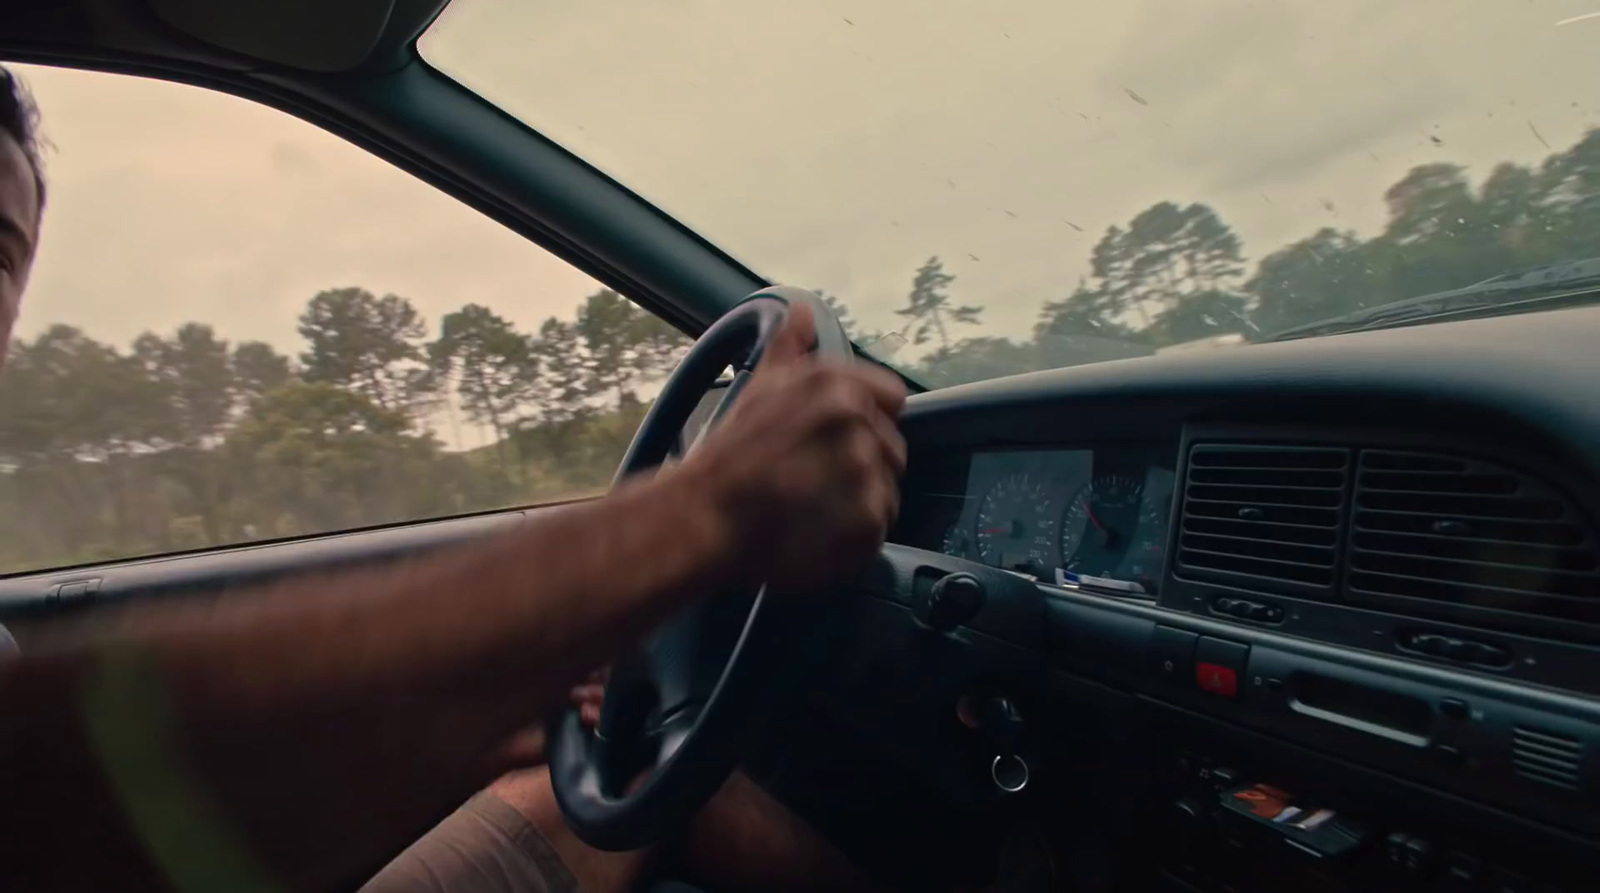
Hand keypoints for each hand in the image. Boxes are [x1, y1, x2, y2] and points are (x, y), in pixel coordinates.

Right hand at [678, 301, 907, 591]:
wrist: (702, 517)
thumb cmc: (728, 455)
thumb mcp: (760, 386)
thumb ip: (790, 346)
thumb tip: (802, 308)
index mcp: (837, 384)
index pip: (892, 398)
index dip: (865, 421)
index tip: (831, 442)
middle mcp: (856, 422)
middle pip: (891, 448)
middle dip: (861, 467)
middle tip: (814, 480)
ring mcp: (864, 473)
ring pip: (887, 490)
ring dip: (858, 504)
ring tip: (813, 509)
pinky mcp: (866, 520)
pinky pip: (880, 527)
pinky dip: (855, 537)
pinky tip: (819, 533)